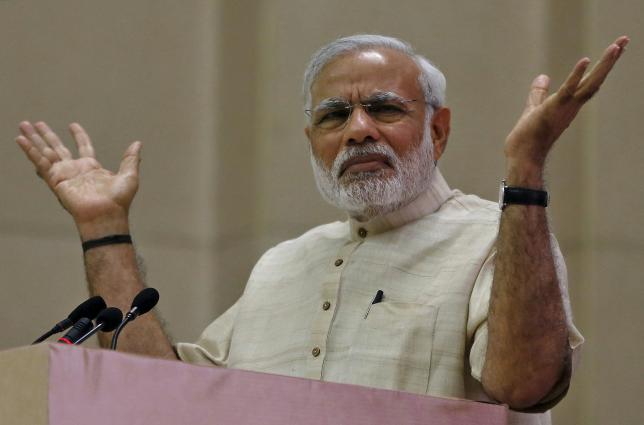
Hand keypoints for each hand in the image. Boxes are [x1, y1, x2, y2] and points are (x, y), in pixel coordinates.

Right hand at [15, 121, 141, 238]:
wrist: (106, 214)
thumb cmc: (119, 200)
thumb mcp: (129, 176)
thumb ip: (130, 159)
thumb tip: (137, 143)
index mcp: (92, 167)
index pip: (83, 146)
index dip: (78, 135)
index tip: (72, 125)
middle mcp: (75, 170)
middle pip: (58, 147)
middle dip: (47, 135)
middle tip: (36, 123)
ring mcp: (64, 175)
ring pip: (46, 152)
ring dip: (34, 139)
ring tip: (23, 125)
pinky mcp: (55, 180)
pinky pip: (40, 162)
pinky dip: (30, 151)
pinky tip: (21, 140)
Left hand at [504, 36, 628, 184]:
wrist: (523, 156)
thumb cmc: (528, 138)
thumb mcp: (534, 108)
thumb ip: (539, 93)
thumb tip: (543, 77)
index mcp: (569, 104)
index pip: (589, 81)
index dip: (602, 66)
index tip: (615, 49)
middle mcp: (572, 105)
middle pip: (596, 79)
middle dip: (611, 60)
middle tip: (625, 39)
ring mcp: (566, 107)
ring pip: (590, 83)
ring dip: (604, 65)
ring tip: (617, 46)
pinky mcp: (554, 108)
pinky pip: (568, 90)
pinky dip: (577, 76)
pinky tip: (586, 60)